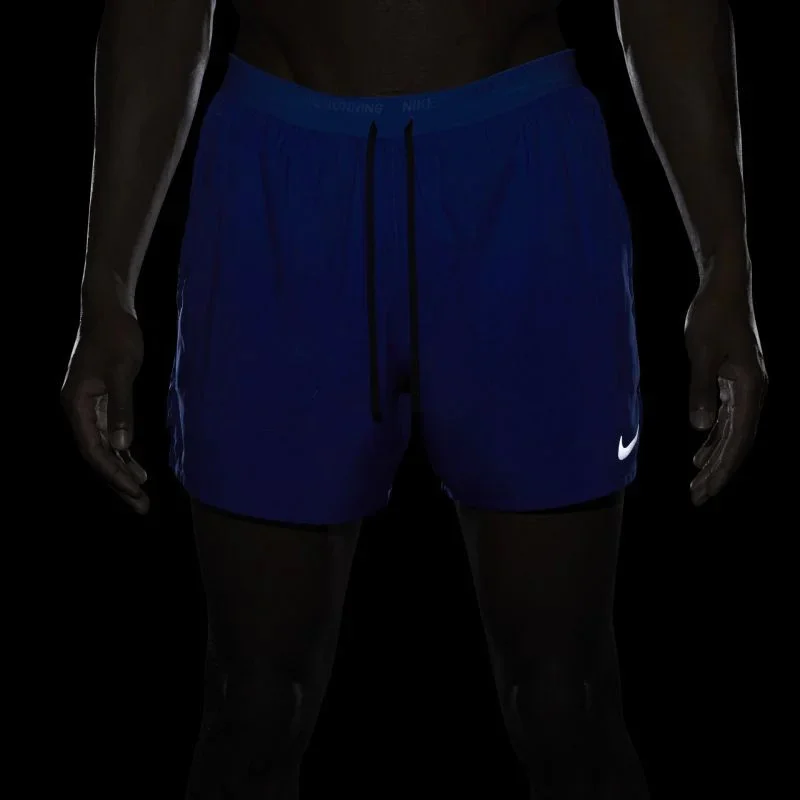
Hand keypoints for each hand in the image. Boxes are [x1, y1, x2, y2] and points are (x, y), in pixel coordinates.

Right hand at [61, 303, 149, 513]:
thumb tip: (121, 447)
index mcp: (76, 405)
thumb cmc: (116, 337)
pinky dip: (124, 455)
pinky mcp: (103, 404)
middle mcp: (79, 411)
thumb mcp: (121, 372)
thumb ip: (121, 409)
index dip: (112, 473)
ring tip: (142, 497)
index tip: (133, 491)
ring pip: (105, 449)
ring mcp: (90, 409)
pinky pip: (111, 437)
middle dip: (118, 482)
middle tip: (142, 507)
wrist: (110, 312)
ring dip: (122, 473)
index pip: (93, 449)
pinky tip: (137, 469)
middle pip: (98, 455)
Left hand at [684, 269, 766, 505]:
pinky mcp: (735, 381)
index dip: (721, 469)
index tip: (703, 491)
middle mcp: (753, 392)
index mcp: (750, 389)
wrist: (724, 288)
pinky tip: (701, 451)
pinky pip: (727, 419)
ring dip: (715, 458)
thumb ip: (701, 389)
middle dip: (717, 472)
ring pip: (732, 433)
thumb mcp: (702, 353)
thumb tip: (700, 428)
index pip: (736, 441)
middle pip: (736, 443)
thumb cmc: (712, 317)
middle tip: (697, 498)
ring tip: (697, 482)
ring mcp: (746, 387)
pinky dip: (715, 437)